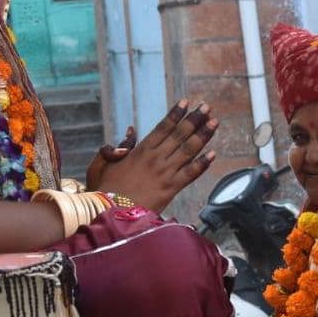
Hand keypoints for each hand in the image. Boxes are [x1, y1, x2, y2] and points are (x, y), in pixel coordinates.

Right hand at [95, 100, 218, 212]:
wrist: (111, 214)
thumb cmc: (104, 190)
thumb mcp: (103, 164)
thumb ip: (117, 146)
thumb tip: (131, 130)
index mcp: (141, 150)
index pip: (163, 127)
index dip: (176, 113)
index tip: (186, 102)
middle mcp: (156, 158)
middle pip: (180, 134)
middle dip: (195, 119)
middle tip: (206, 107)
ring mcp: (165, 172)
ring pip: (189, 150)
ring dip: (203, 135)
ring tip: (214, 123)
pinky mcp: (171, 188)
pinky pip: (191, 173)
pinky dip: (203, 164)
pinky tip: (213, 155)